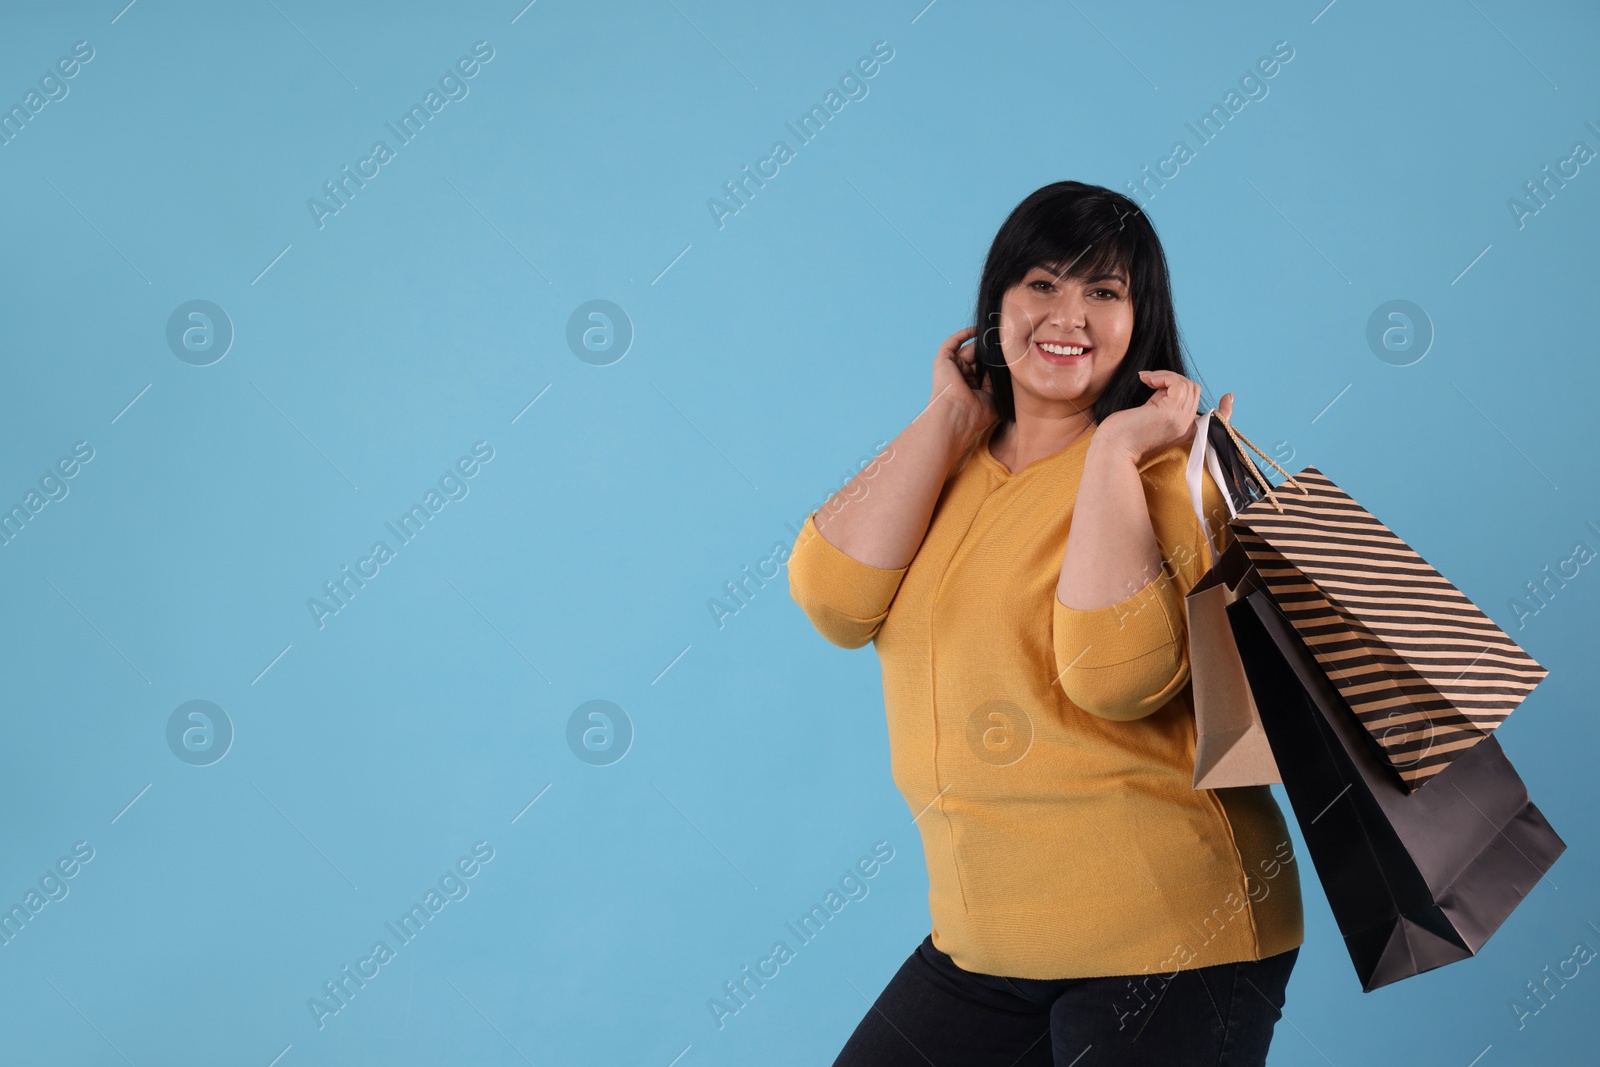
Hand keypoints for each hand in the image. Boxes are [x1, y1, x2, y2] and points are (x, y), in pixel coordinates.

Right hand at [929, 326, 996, 437]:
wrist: (957, 414)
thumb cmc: (975, 413)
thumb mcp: (994, 397)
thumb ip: (998, 382)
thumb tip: (1007, 365)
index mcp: (971, 388)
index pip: (985, 370)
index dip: (996, 363)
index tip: (1010, 353)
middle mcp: (960, 378)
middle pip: (978, 358)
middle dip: (990, 351)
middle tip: (1005, 341)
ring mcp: (951, 369)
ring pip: (968, 350)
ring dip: (981, 343)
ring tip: (996, 335)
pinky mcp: (943, 361)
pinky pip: (953, 343)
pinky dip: (964, 334)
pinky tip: (978, 330)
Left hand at [1097, 369, 1217, 464]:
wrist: (1112, 448)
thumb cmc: (1123, 433)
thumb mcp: (1150, 416)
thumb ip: (1163, 403)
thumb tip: (1167, 384)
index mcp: (1184, 431)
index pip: (1215, 421)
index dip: (1226, 410)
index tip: (1229, 397)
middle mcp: (1186, 427)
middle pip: (1194, 390)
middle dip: (1173, 380)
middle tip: (1151, 381)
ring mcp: (1180, 421)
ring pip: (1187, 385)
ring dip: (1165, 375)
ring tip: (1147, 379)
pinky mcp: (1170, 413)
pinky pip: (1177, 383)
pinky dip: (1163, 376)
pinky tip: (1147, 380)